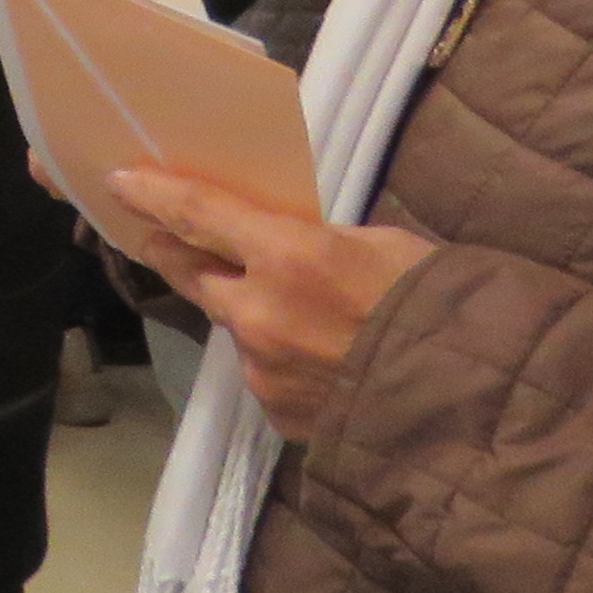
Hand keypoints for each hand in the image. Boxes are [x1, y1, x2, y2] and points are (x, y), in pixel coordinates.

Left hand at [106, 169, 429, 436]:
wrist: (470, 406)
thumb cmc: (442, 308)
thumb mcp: (384, 248)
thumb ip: (320, 244)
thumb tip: (288, 244)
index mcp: (289, 256)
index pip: (200, 215)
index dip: (156, 196)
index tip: (122, 183)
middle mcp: (258, 311)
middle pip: (191, 273)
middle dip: (175, 253)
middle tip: (162, 237)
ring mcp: (261, 366)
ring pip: (235, 327)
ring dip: (251, 315)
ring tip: (307, 319)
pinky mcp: (273, 409)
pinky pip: (265, 372)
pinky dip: (284, 361)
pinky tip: (327, 365)